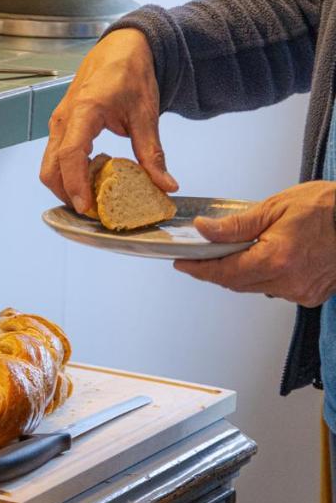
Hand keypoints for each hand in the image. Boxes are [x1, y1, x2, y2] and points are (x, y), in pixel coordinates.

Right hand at [40, 28, 178, 213]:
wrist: (120, 49)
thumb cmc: (130, 73)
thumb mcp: (146, 113)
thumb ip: (152, 153)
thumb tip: (166, 185)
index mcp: (84, 110)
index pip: (70, 155)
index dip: (75, 185)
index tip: (86, 207)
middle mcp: (63, 119)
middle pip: (50, 169)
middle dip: (67, 194)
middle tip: (93, 211)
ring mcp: (58, 123)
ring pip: (50, 166)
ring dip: (67, 186)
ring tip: (93, 198)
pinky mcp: (61, 128)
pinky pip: (56, 158)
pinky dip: (69, 174)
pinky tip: (92, 178)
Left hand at [175, 182, 335, 306]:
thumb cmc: (328, 208)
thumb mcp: (276, 207)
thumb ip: (236, 225)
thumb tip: (203, 230)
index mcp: (277, 259)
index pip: (224, 272)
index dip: (200, 269)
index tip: (182, 263)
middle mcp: (288, 281)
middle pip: (236, 282)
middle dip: (217, 270)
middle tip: (201, 256)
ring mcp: (301, 292)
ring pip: (255, 287)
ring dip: (242, 273)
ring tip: (238, 252)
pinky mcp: (311, 296)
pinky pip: (276, 289)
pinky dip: (266, 277)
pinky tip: (269, 260)